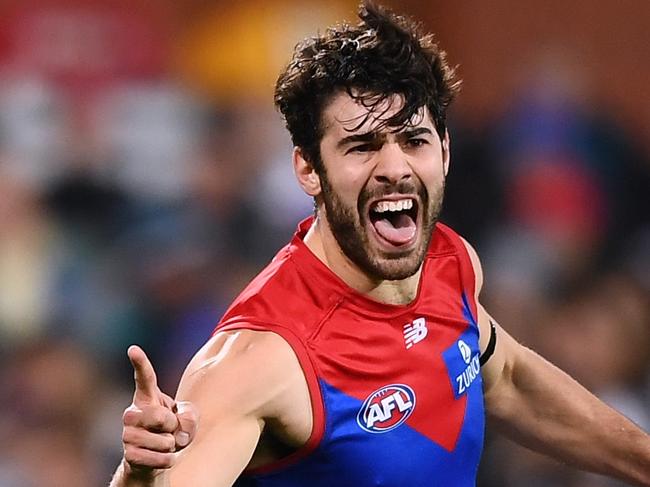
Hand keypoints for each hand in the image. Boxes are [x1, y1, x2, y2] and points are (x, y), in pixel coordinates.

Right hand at [121, 345, 197, 477]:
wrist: (154, 461)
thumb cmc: (172, 432)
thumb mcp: (189, 419)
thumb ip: (190, 417)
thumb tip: (177, 433)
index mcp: (148, 398)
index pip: (145, 378)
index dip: (140, 363)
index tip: (133, 349)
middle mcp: (132, 413)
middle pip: (159, 417)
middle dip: (172, 426)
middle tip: (168, 430)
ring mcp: (128, 434)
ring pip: (163, 441)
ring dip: (171, 446)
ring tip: (164, 445)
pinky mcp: (129, 455)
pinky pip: (160, 459)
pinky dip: (168, 460)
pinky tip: (161, 458)